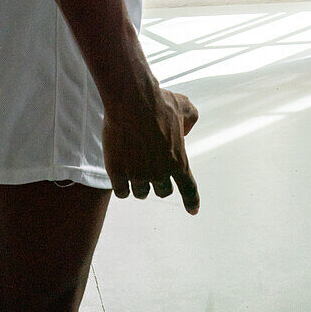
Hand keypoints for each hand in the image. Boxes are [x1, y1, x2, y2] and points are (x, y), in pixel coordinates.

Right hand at [102, 88, 199, 213]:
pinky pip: (122, 192)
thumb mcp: (185, 107)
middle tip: (152, 169)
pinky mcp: (117, 173)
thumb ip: (190, 120)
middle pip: (163, 191)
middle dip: (160, 183)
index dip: (191, 201)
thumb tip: (186, 130)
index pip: (189, 189)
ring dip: (140, 184)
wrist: (132, 100)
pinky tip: (121, 176)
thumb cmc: (159, 101)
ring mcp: (138, 175)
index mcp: (178, 160)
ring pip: (141, 193)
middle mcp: (160, 173)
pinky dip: (122, 186)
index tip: (193, 210)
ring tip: (135, 168)